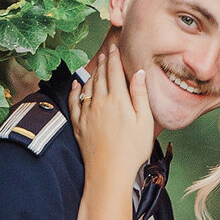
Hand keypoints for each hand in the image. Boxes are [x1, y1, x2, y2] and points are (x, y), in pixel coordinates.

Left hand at [69, 45, 153, 183]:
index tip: (114, 48)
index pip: (115, 72)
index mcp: (118, 100)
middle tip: (105, 53)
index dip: (115, 58)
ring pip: (88, 87)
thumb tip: (139, 73)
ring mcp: (87, 113)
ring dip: (92, 73)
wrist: (109, 172)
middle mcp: (100, 102)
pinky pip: (74, 102)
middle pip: (100, 76)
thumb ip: (141, 95)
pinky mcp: (79, 125)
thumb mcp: (145, 122)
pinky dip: (75, 91)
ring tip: (96, 66)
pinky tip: (76, 85)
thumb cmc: (132, 150)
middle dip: (103, 63)